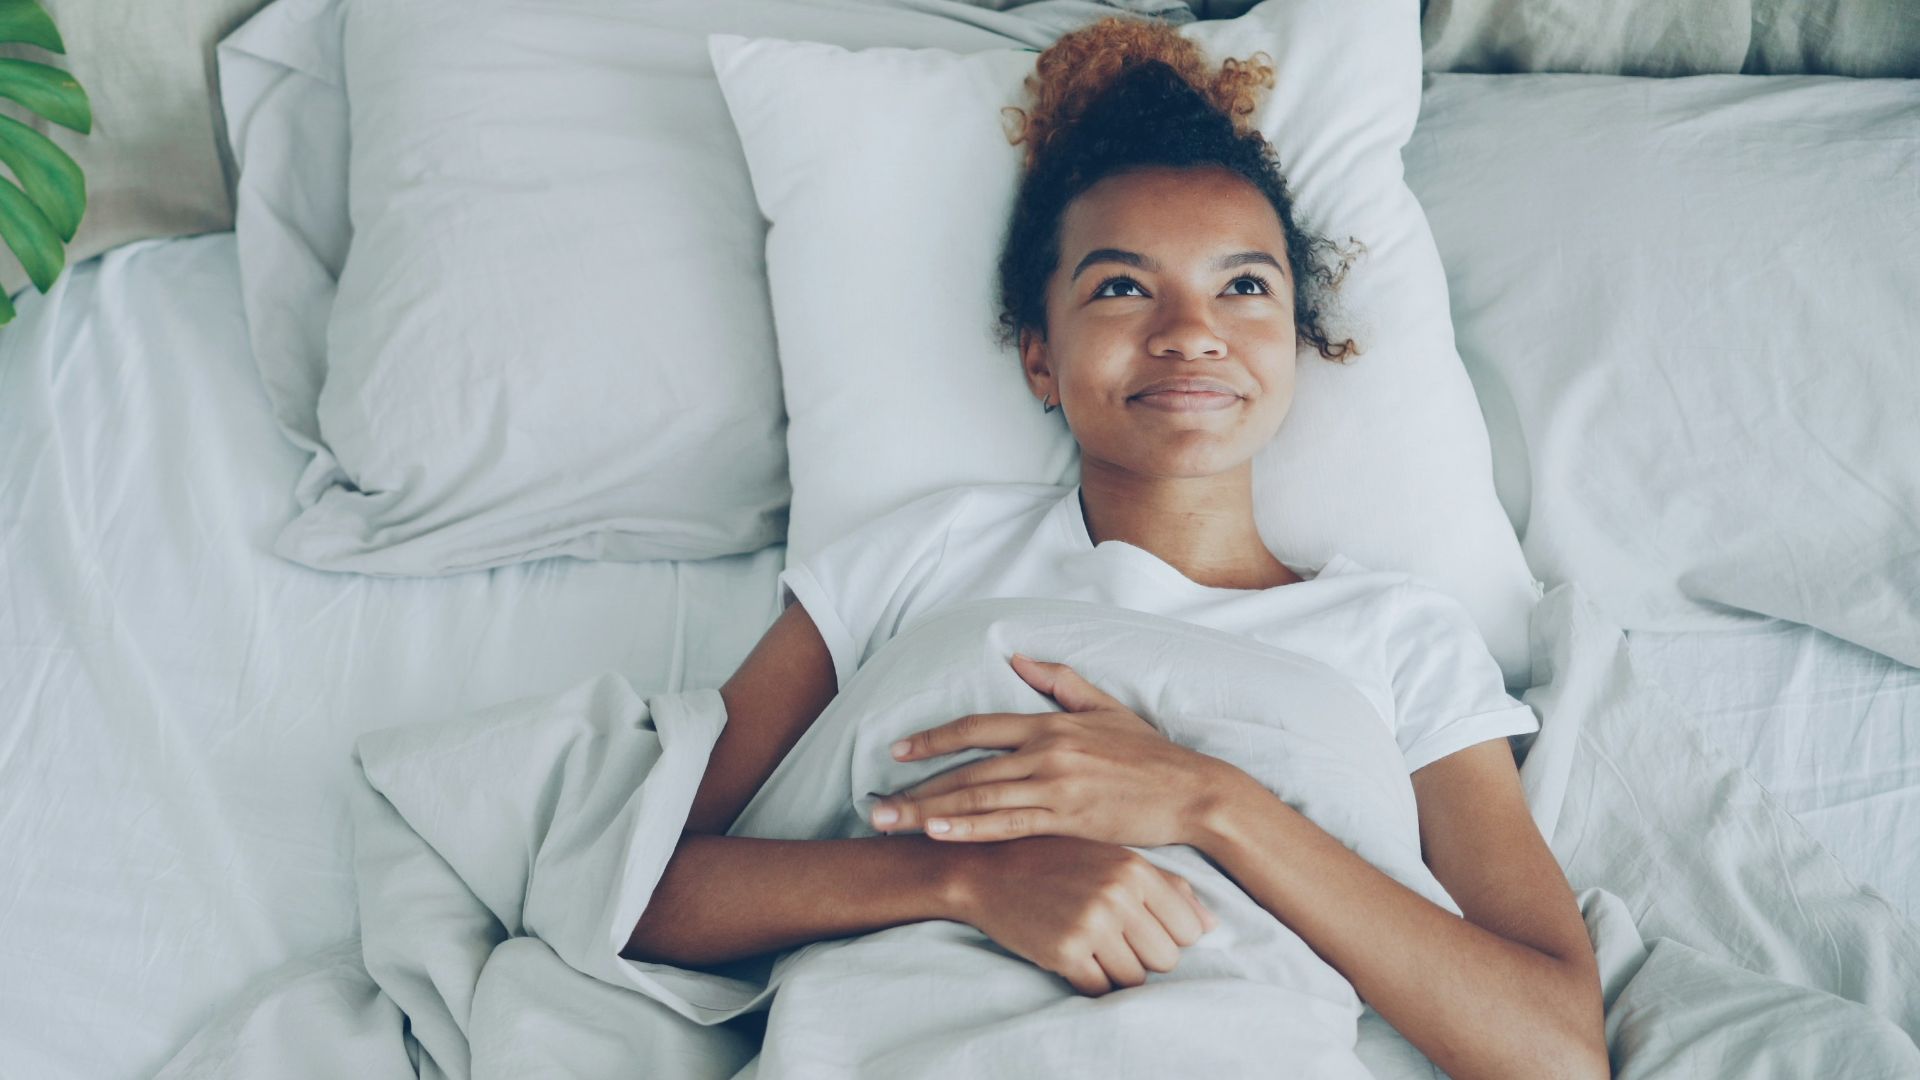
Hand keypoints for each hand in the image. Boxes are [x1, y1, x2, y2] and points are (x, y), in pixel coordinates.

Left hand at [870, 654, 1229, 847]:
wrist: (1191, 792)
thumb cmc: (1150, 755)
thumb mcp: (1106, 707)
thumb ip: (1060, 680)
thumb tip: (1018, 657)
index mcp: (1051, 723)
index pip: (978, 727)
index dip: (933, 738)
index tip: (898, 751)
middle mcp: (1046, 750)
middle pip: (967, 767)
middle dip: (916, 787)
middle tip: (875, 804)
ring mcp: (1056, 785)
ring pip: (980, 796)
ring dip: (931, 811)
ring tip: (892, 823)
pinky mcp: (1068, 817)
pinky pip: (1009, 823)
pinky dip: (971, 828)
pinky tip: (939, 834)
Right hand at [947, 835, 1218, 995]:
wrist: (987, 868)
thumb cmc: (1057, 862)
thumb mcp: (1113, 860)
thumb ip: (1167, 889)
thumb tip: (1210, 926)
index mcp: (1135, 869)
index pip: (1188, 930)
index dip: (1167, 936)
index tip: (1140, 926)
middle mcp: (1117, 895)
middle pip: (1166, 960)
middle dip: (1143, 957)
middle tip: (1110, 937)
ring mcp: (1091, 924)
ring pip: (1134, 980)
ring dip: (1115, 971)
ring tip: (1089, 943)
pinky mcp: (1064, 952)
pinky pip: (1099, 989)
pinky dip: (1089, 981)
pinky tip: (1071, 954)